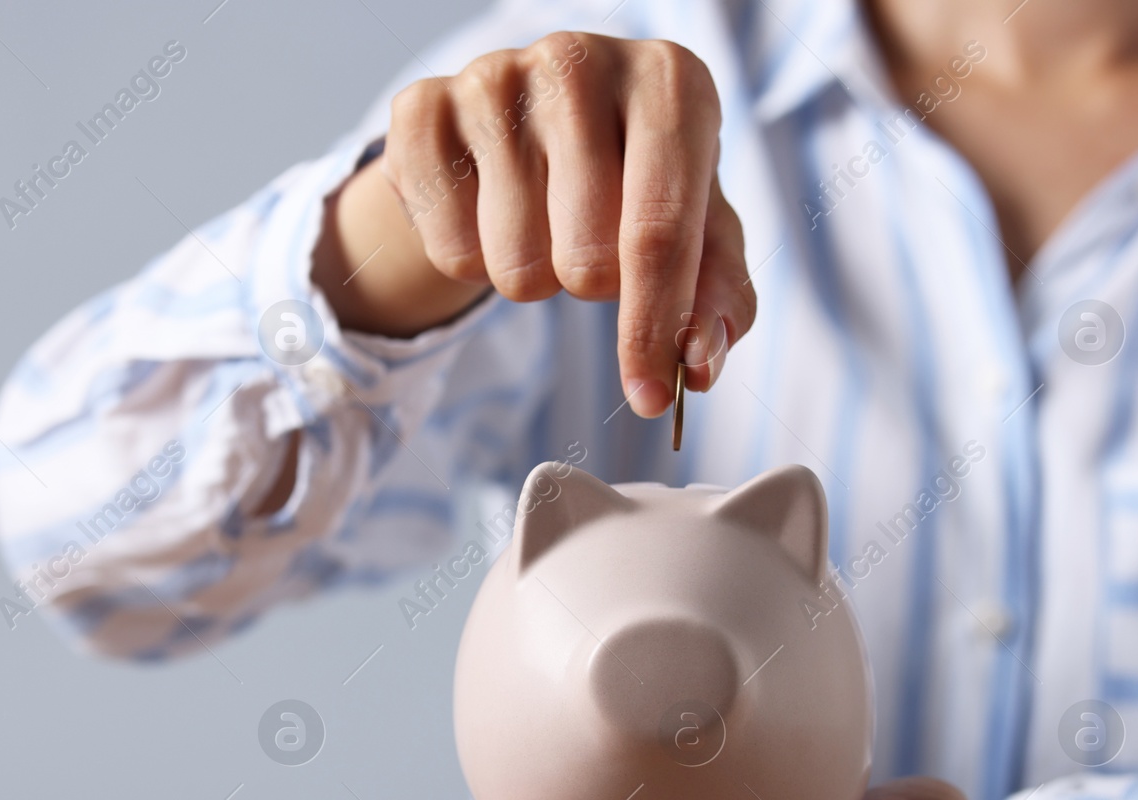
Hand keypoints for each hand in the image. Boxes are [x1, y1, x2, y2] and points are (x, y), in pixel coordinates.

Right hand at [312, 32, 755, 416]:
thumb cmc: (631, 181)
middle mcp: (581, 61)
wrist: (529, 126)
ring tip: (539, 229)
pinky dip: (468, 259)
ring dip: (528, 276)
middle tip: (586, 252)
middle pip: (586, 256)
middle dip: (588, 287)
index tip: (649, 399)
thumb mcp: (694, 231)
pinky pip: (447, 245)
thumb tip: (699, 365)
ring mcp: (493, 77)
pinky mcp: (421, 107)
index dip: (653, 331)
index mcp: (670, 84)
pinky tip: (486, 214)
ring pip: (513, 260)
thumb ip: (716, 300)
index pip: (660, 234)